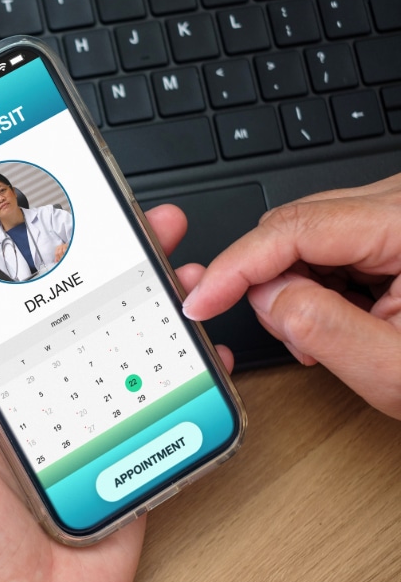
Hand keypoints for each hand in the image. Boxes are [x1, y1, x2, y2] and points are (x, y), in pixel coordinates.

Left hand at [0, 205, 195, 581]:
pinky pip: (166, 409)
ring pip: (132, 353)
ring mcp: (89, 428)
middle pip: (88, 319)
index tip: (68, 220)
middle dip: (120, 269)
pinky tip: (206, 354)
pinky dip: (191, 378)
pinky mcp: (128, 460)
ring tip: (185, 274)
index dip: (48, 261)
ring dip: (161, 311)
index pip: (21, 308)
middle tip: (148, 229)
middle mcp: (42, 399)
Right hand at [182, 173, 400, 418]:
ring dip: (296, 286)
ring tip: (334, 335)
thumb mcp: (398, 372)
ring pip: (306, 234)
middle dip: (270, 282)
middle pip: (295, 225)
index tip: (202, 299)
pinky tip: (345, 316)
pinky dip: (320, 283)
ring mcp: (400, 210)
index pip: (296, 229)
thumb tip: (263, 296)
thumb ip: (323, 330)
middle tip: (293, 336)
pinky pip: (330, 243)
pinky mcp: (396, 224)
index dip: (237, 266)